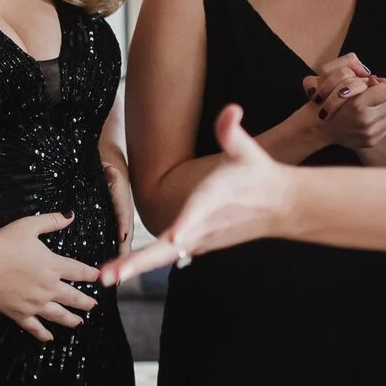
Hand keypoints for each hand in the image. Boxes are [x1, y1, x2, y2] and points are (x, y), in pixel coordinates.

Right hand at [0, 211, 102, 342]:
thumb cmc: (2, 243)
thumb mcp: (29, 226)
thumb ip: (52, 221)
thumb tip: (70, 215)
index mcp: (53, 265)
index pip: (79, 271)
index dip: (90, 274)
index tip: (98, 277)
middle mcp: (48, 287)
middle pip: (73, 297)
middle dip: (86, 302)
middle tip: (93, 305)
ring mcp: (35, 303)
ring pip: (59, 315)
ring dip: (71, 320)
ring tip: (79, 322)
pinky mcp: (20, 313)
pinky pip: (35, 327)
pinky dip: (43, 334)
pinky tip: (49, 338)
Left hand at [101, 104, 290, 284]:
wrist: (280, 206)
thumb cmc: (258, 175)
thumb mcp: (246, 150)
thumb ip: (231, 131)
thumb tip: (232, 109)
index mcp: (213, 199)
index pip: (199, 212)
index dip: (188, 223)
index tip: (176, 237)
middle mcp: (204, 225)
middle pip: (169, 247)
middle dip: (140, 262)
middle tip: (111, 274)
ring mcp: (199, 240)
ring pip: (163, 256)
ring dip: (134, 267)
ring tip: (105, 276)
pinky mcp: (197, 245)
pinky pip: (166, 256)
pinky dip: (142, 265)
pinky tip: (118, 272)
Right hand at [304, 54, 385, 150]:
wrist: (317, 127)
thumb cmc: (327, 100)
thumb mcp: (338, 79)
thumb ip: (360, 75)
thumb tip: (376, 80)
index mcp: (357, 105)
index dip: (385, 83)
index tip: (376, 83)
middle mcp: (365, 121)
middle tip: (376, 93)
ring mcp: (369, 134)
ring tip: (374, 104)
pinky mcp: (371, 142)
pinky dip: (383, 118)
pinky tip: (370, 116)